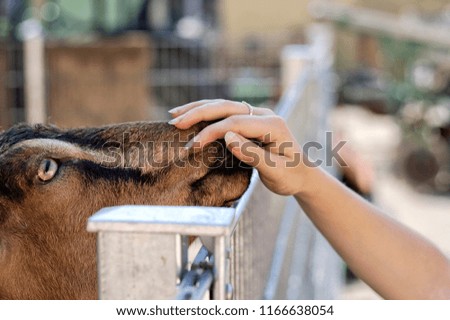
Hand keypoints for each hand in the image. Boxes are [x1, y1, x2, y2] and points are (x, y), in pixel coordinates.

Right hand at [168, 99, 309, 195]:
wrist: (302, 175)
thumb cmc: (290, 176)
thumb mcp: (275, 171)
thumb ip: (253, 154)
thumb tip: (227, 136)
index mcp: (272, 125)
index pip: (235, 123)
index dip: (211, 132)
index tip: (192, 146)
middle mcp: (264, 115)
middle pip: (226, 107)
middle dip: (199, 113)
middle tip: (175, 122)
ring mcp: (257, 115)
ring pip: (223, 105)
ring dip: (199, 108)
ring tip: (175, 114)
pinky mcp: (250, 120)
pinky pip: (225, 112)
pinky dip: (207, 113)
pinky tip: (192, 115)